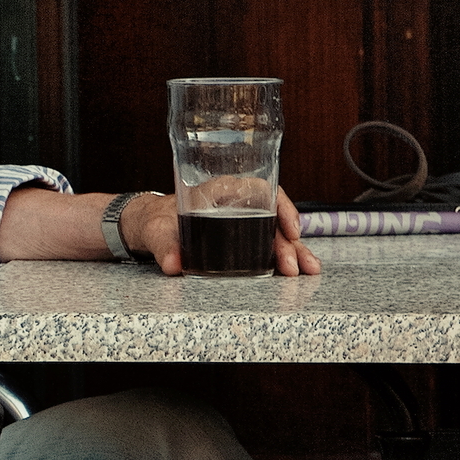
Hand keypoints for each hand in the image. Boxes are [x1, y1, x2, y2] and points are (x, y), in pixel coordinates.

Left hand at [126, 187, 321, 276]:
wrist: (150, 228)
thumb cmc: (155, 220)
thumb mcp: (156, 230)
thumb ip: (163, 246)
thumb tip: (173, 264)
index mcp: (221, 189)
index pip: (262, 190)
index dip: (281, 208)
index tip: (289, 230)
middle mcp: (237, 201)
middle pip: (274, 216)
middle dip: (290, 241)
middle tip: (293, 267)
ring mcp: (241, 219)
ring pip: (275, 231)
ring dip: (294, 251)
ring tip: (308, 271)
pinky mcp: (240, 237)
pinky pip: (267, 243)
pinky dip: (282, 256)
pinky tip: (295, 270)